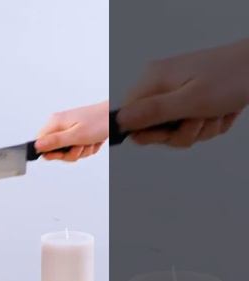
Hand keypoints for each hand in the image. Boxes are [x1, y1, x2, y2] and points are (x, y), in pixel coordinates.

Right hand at [36, 100, 108, 160]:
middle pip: (54, 149)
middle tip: (79, 147)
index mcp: (55, 123)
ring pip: (67, 150)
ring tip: (89, 142)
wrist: (116, 116)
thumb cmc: (99, 122)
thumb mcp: (76, 135)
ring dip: (80, 151)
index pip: (40, 143)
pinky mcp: (77, 132)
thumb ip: (55, 142)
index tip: (63, 152)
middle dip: (69, 153)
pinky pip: (76, 147)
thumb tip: (37, 146)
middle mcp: (59, 125)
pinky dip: (86, 148)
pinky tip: (92, 141)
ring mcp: (68, 129)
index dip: (50, 152)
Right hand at [119, 38, 248, 146]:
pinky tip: (219, 111)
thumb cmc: (231, 78)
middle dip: (180, 132)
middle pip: (152, 127)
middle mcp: (160, 84)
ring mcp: (176, 91)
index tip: (168, 131)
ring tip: (214, 113)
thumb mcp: (191, 100)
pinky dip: (207, 123)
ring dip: (198, 129)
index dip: (146, 132)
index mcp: (153, 81)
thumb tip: (119, 121)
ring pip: (174, 128)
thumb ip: (153, 112)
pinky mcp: (191, 97)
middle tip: (199, 120)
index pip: (128, 116)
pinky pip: (190, 123)